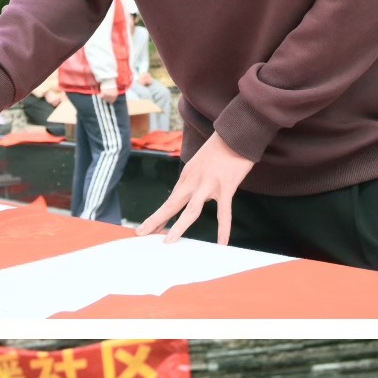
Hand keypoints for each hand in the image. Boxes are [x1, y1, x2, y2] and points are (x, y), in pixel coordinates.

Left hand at [136, 129, 255, 246]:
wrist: (236, 134)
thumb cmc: (221, 149)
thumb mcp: (200, 163)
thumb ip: (196, 180)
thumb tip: (197, 198)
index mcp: (186, 176)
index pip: (171, 201)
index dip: (159, 216)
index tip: (147, 228)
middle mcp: (193, 181)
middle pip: (172, 205)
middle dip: (156, 220)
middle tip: (141, 233)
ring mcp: (209, 185)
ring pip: (192, 211)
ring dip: (179, 227)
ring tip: (168, 241)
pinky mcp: (226, 187)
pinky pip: (224, 213)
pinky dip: (224, 230)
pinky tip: (222, 243)